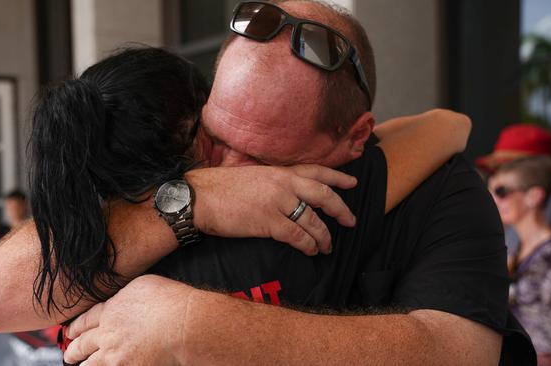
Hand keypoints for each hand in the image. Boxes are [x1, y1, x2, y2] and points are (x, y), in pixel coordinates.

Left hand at [64, 275, 190, 365]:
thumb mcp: (142, 285)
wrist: (182, 324)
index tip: (71, 331)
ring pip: (90, 364)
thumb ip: (125, 296)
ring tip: (82, 365)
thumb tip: (121, 300)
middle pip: (82, 344)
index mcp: (111, 310)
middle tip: (70, 353)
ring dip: (84, 364)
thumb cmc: (170, 301)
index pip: (86, 320)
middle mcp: (108, 334)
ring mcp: (115, 355)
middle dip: (74, 349)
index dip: (76, 326)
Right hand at [187, 164, 356, 255]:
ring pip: (313, 220)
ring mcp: (277, 202)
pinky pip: (297, 236)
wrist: (198, 197)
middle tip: (351, 220)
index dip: (337, 177)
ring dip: (324, 236)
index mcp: (279, 171)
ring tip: (328, 246)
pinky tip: (311, 251)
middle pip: (323, 195)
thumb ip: (272, 182)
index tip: (352, 182)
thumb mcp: (252, 176)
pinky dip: (308, 245)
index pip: (316, 171)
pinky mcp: (268, 222)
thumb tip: (286, 195)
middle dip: (340, 209)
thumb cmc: (219, 188)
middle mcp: (283, 184)